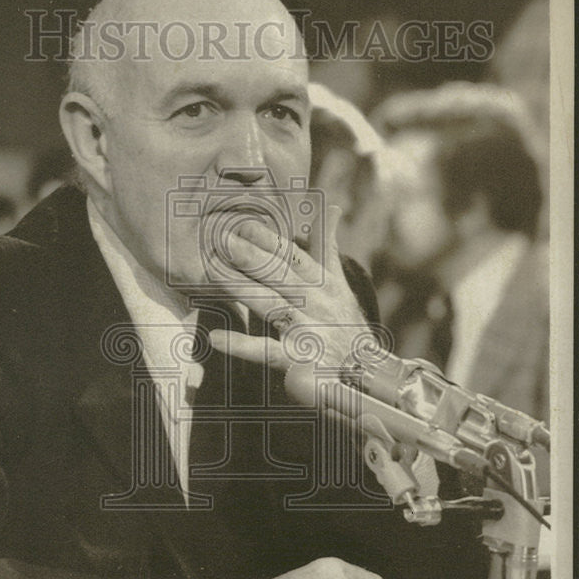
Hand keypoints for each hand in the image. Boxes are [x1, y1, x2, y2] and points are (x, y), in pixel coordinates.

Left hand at [206, 204, 368, 369]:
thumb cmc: (344, 322)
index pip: (294, 257)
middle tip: (222, 239)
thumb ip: (328, 246)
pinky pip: (267, 351)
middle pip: (281, 276)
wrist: (366, 371)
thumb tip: (332, 207)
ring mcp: (307, 331)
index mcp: (323, 283)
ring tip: (213, 272)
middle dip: (252, 257)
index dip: (269, 240)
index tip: (242, 224)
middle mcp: (316, 304)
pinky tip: (216, 338)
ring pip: (272, 306)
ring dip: (242, 288)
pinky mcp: (298, 360)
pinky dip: (242, 345)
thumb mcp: (339, 282)